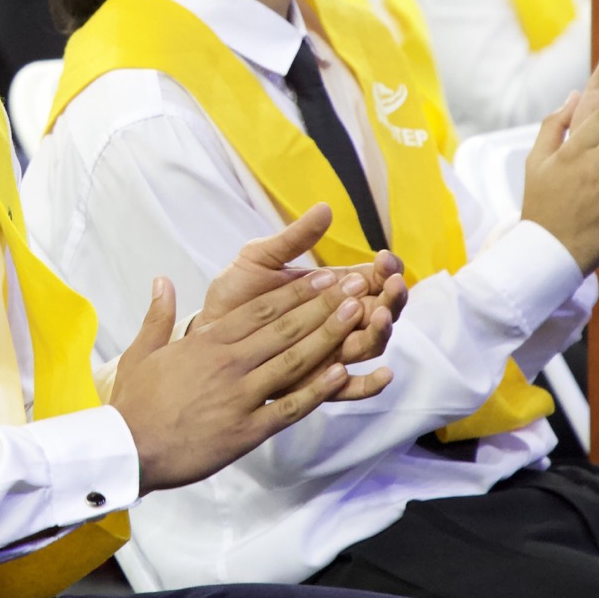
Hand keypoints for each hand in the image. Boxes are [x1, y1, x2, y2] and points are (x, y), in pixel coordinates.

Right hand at [109, 207, 390, 492]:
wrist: (128, 449)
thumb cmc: (136, 403)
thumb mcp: (142, 353)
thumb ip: (158, 315)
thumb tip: (162, 280)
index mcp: (208, 342)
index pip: (261, 309)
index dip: (296, 291)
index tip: (324, 276)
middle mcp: (230, 363)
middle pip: (286, 327)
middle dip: (324, 304)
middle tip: (356, 285)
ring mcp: (241, 396)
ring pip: (294, 360)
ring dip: (329, 336)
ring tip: (358, 315)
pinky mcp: (247, 430)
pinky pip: (290, 406)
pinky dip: (317, 389)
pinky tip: (343, 374)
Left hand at [193, 221, 402, 385]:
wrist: (206, 332)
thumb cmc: (236, 293)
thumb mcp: (261, 258)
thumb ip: (294, 238)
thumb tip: (325, 207)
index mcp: (331, 290)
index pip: (372, 279)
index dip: (385, 269)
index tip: (384, 258)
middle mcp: (338, 322)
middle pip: (380, 312)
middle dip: (391, 298)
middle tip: (390, 286)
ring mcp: (330, 352)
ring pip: (369, 346)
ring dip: (381, 332)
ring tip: (378, 315)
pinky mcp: (316, 384)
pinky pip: (352, 390)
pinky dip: (370, 385)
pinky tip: (383, 376)